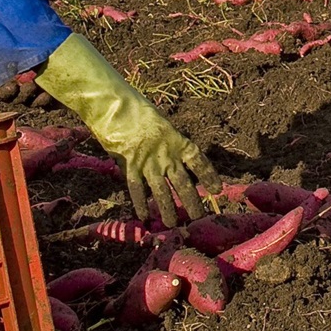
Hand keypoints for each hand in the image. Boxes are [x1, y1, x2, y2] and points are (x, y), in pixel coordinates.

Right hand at [103, 107, 220, 226]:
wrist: (113, 106)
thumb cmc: (134, 108)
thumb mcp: (157, 123)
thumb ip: (163, 142)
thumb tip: (166, 158)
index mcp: (176, 140)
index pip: (198, 161)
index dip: (208, 175)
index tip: (217, 189)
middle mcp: (166, 154)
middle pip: (182, 182)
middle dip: (192, 201)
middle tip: (199, 217)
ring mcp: (148, 162)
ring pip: (161, 191)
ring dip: (168, 209)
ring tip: (172, 225)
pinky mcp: (129, 166)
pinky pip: (137, 189)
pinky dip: (140, 203)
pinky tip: (144, 217)